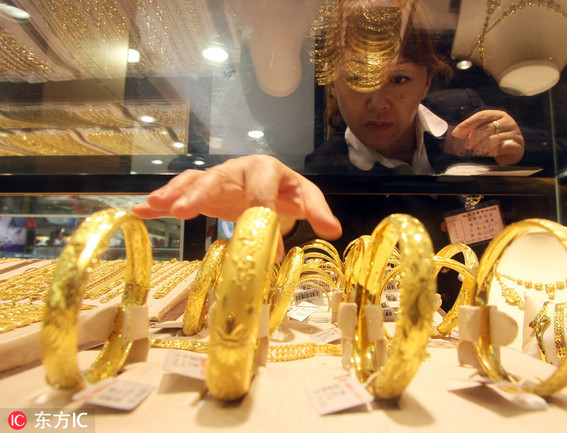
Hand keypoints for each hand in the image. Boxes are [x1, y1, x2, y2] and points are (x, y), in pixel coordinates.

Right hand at [132, 155, 341, 250]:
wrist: (272, 183)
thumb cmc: (288, 191)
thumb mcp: (305, 198)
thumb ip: (317, 211)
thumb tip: (334, 231)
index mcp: (266, 169)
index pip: (262, 184)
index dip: (259, 202)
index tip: (255, 222)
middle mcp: (238, 169)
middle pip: (217, 177)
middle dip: (199, 192)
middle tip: (182, 210)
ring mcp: (217, 178)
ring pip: (193, 181)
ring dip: (173, 194)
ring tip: (153, 206)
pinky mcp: (203, 190)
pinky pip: (180, 191)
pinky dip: (161, 200)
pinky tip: (139, 210)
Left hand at [450, 110, 524, 164]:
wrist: (513, 151)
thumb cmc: (495, 141)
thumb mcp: (483, 132)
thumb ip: (471, 131)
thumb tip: (455, 133)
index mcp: (498, 115)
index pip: (481, 116)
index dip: (467, 124)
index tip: (456, 134)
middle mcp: (508, 121)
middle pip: (487, 127)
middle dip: (474, 138)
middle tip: (468, 146)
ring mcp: (515, 133)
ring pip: (494, 139)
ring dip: (481, 146)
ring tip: (477, 151)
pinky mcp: (518, 146)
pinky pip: (502, 148)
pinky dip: (493, 152)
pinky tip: (488, 154)